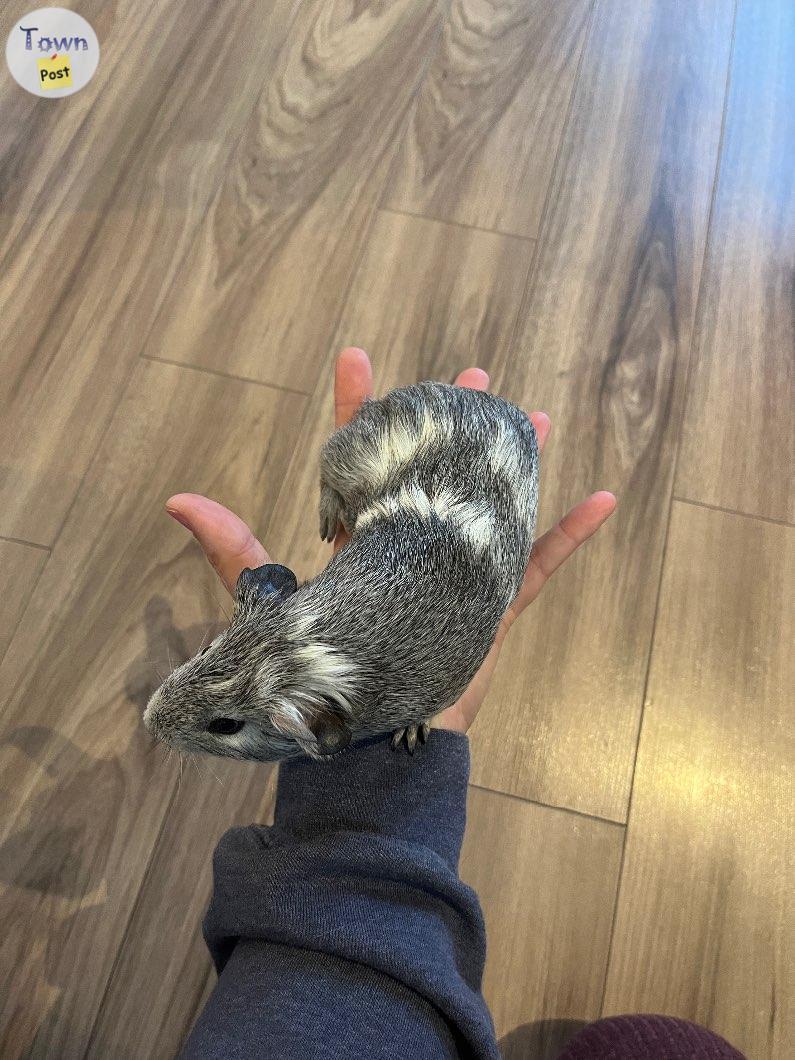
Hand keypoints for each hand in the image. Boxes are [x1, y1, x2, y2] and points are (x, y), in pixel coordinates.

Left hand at [166, 348, 615, 736]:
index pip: (356, 465)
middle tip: (471, 379)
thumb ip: (234, 553)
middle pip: (434, 473)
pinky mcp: (489, 609)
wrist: (369, 747)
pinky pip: (536, 567)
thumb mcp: (272, 605)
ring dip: (513, 464)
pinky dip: (569, 538)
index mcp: (360, 545)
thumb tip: (176, 498)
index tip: (356, 359)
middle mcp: (409, 551)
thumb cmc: (319, 678)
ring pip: (489, 507)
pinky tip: (600, 500)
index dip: (355, 411)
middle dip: (450, 424)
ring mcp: (454, 576)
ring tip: (534, 418)